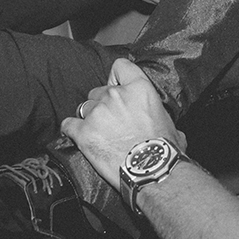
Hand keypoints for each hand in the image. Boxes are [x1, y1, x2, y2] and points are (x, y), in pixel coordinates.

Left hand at [61, 59, 182, 191]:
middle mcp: (116, 95)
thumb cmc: (164, 149)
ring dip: (90, 118)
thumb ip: (158, 113)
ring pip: (84, 108)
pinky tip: (78, 136)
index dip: (115, 77)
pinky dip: (72, 130)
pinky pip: (68, 125)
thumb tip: (164, 124)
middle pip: (99, 91)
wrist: (151, 171)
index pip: (119, 67)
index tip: (115, 87)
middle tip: (111, 121)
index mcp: (139, 88)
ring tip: (99, 133)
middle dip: (103, 104)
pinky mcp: (83, 132)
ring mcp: (97, 113)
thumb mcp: (169, 121)